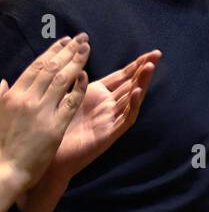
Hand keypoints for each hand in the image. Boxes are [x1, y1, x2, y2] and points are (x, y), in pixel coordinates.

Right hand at [0, 35, 90, 196]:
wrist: (3, 170)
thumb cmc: (0, 144)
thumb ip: (0, 97)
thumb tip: (2, 82)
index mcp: (12, 95)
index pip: (35, 66)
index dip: (52, 51)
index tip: (64, 41)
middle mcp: (26, 99)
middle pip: (51, 68)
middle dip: (68, 51)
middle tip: (82, 38)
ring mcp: (41, 112)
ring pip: (61, 80)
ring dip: (76, 61)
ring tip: (86, 48)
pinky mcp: (55, 126)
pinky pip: (70, 102)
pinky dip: (78, 87)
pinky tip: (86, 75)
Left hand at [50, 49, 158, 181]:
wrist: (50, 159)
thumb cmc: (54, 130)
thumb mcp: (64, 100)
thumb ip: (73, 84)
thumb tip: (78, 65)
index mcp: (98, 96)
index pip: (122, 77)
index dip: (135, 65)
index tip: (149, 52)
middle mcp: (108, 107)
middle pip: (131, 84)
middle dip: (144, 70)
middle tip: (157, 55)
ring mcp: (111, 120)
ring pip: (131, 99)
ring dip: (141, 84)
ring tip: (149, 68)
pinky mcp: (109, 134)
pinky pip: (124, 119)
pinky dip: (132, 106)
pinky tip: (136, 93)